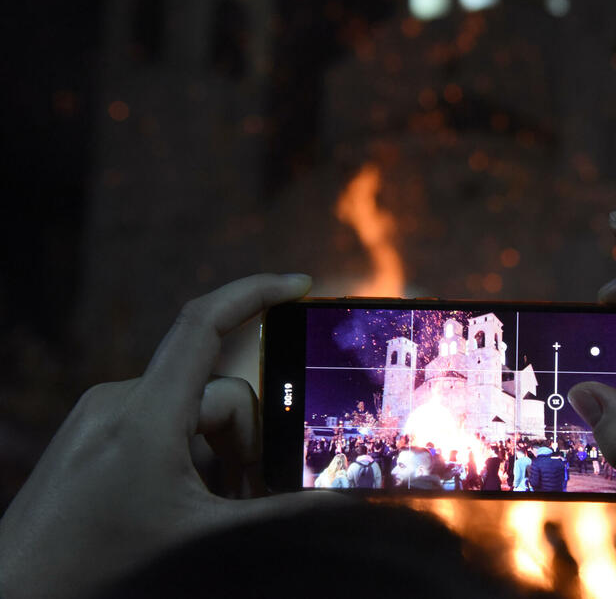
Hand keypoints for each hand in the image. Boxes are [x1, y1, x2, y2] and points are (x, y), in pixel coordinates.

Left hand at [0, 274, 337, 598]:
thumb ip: (279, 512)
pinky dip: (189, 450)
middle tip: (249, 497)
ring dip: (218, 451)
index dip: (256, 292)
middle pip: (216, 393)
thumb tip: (346, 501)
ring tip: (216, 505)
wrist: (18, 595)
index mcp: (145, 413)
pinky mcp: (91, 429)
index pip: (204, 322)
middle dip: (245, 441)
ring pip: (191, 408)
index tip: (301, 284)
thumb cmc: (100, 566)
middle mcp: (119, 399)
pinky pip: (161, 419)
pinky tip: (186, 495)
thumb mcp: (203, 534)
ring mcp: (100, 413)